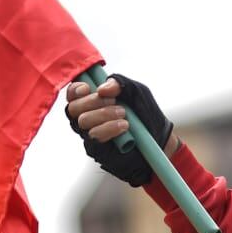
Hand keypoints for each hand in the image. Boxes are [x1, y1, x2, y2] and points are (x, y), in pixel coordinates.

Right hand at [64, 72, 175, 186]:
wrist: (159, 137)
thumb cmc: (145, 113)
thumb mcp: (136, 91)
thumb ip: (119, 83)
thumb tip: (101, 89)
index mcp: (93, 101)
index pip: (72, 95)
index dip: (75, 90)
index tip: (89, 88)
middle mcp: (88, 117)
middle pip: (73, 108)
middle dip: (92, 101)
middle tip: (114, 101)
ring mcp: (91, 134)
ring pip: (82, 121)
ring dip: (103, 114)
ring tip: (124, 114)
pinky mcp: (97, 148)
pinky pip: (94, 137)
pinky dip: (108, 128)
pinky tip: (124, 126)